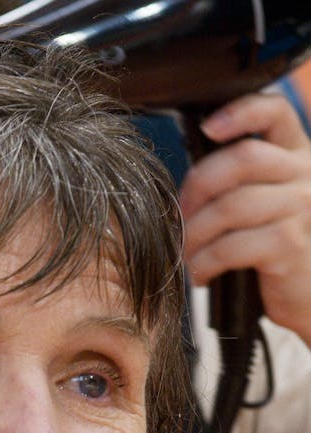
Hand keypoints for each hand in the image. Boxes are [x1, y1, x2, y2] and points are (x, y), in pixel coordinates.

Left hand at [180, 92, 310, 346]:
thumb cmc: (280, 254)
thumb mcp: (267, 207)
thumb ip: (242, 182)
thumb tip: (190, 180)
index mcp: (298, 155)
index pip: (275, 112)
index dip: (240, 111)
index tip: (207, 127)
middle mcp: (305, 174)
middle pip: (243, 157)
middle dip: (199, 184)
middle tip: (181, 214)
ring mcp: (302, 207)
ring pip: (231, 205)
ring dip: (196, 232)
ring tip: (186, 252)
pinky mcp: (290, 244)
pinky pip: (232, 246)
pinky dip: (205, 262)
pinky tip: (200, 273)